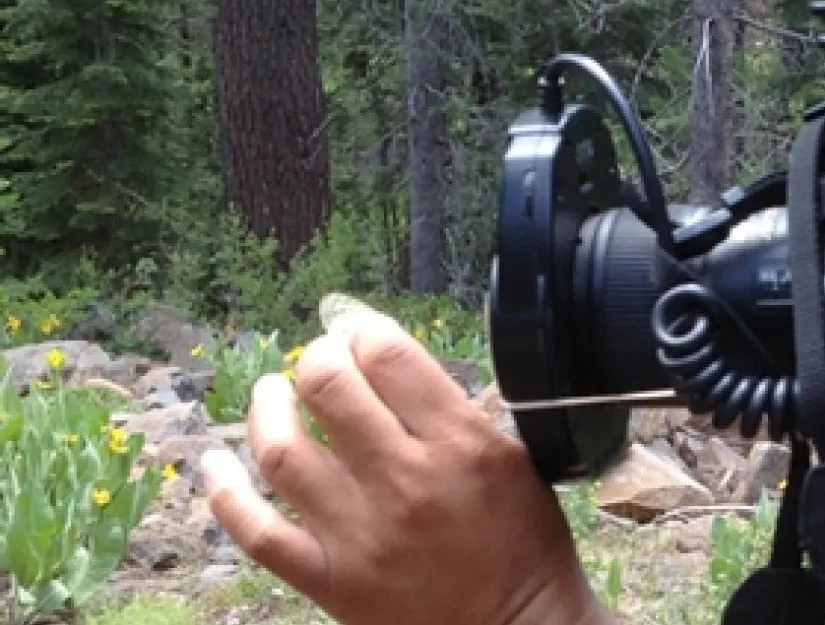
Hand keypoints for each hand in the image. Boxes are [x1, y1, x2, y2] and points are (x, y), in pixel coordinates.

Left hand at [200, 302, 614, 624]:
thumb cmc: (526, 548)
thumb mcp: (518, 463)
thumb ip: (462, 415)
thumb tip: (399, 371)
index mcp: (461, 446)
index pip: (390, 357)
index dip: (364, 331)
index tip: (361, 334)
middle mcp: (405, 481)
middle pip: (329, 388)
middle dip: (318, 359)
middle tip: (322, 361)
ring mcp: (359, 532)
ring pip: (282, 450)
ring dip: (267, 408)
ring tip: (272, 392)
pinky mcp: (330, 577)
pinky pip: (257, 530)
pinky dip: (226, 492)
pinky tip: (215, 463)